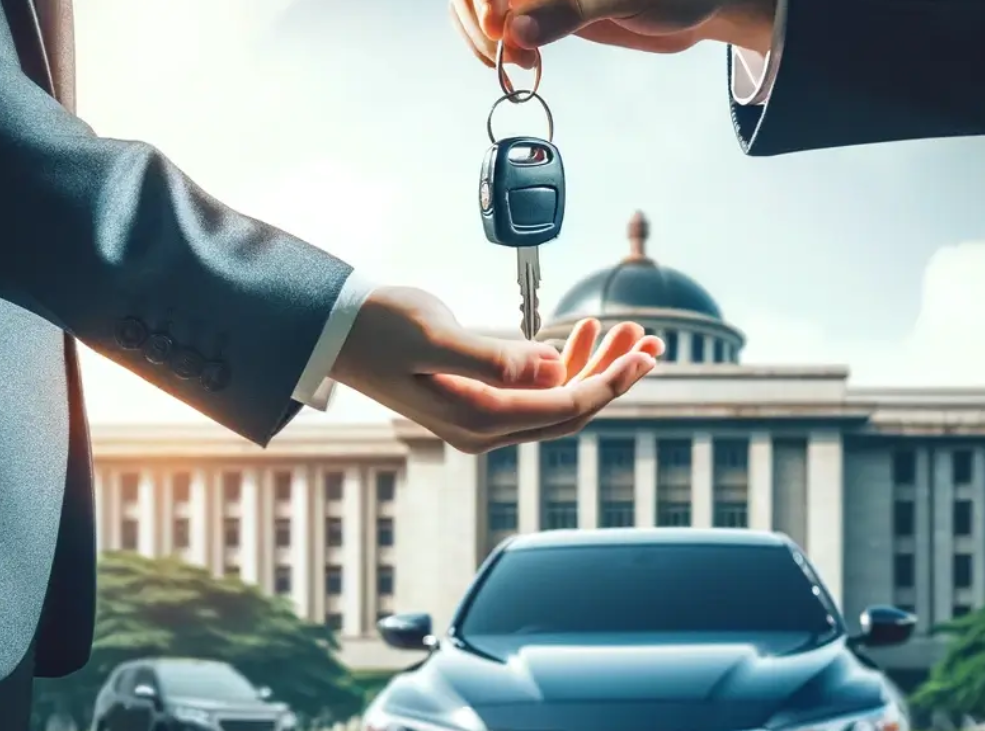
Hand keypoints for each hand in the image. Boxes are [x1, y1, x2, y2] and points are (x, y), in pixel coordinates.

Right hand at [330, 286, 662, 453]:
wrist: (332, 329)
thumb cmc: (376, 327)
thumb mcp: (433, 337)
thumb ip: (494, 357)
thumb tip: (552, 367)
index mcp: (478, 419)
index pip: (563, 406)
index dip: (610, 382)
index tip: (645, 356)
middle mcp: (484, 427)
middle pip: (570, 407)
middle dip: (614, 375)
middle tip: (652, 340)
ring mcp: (481, 414)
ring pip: (555, 395)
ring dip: (593, 364)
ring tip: (629, 330)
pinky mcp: (477, 395)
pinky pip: (533, 386)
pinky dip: (561, 360)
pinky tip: (580, 335)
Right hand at [451, 0, 775, 68]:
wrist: (697, 7)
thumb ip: (568, 12)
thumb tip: (517, 31)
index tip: (499, 26)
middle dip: (482, 20)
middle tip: (509, 54)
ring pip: (482, 6)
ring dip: (486, 38)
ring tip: (521, 63)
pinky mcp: (544, 10)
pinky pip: (502, 25)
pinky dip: (501, 47)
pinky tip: (524, 63)